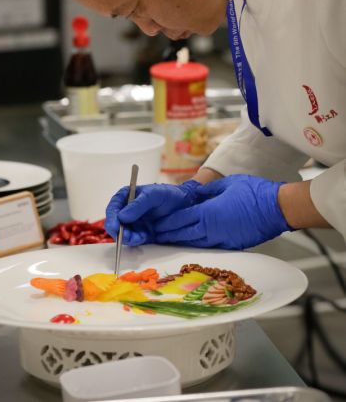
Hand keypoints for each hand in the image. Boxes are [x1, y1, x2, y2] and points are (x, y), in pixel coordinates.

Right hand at [105, 180, 201, 245]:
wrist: (186, 205)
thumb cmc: (169, 194)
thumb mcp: (154, 195)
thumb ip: (138, 204)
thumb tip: (122, 216)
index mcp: (127, 197)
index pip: (113, 207)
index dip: (111, 217)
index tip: (114, 226)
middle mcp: (128, 210)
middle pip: (115, 222)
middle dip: (118, 231)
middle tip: (125, 236)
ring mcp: (135, 223)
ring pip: (123, 233)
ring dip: (127, 237)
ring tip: (138, 237)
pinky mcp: (142, 233)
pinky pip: (134, 240)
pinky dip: (135, 241)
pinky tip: (143, 238)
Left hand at [154, 174, 291, 249]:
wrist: (278, 209)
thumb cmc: (254, 192)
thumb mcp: (226, 184)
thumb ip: (206, 191)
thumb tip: (193, 194)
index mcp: (207, 213)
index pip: (179, 220)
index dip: (164, 223)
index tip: (153, 223)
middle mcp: (211, 230)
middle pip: (182, 235)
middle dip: (166, 235)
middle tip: (153, 234)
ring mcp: (221, 240)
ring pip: (193, 243)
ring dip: (178, 241)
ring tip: (166, 239)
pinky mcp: (231, 246)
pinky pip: (206, 246)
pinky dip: (194, 244)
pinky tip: (189, 242)